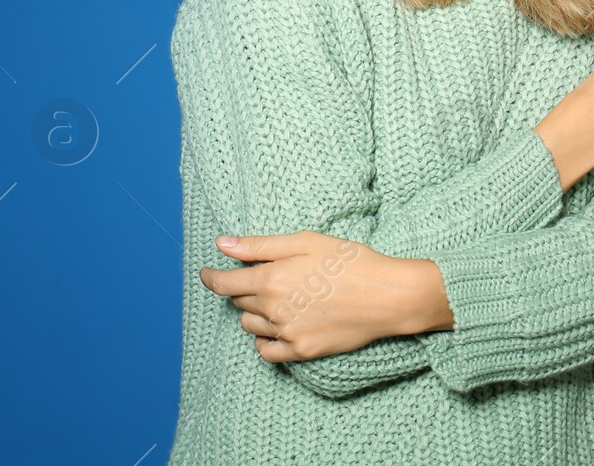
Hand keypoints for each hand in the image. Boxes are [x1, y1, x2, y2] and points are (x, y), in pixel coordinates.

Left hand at [197, 231, 432, 362]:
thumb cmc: (349, 260)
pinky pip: (267, 352)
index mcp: (271, 277)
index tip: (206, 273)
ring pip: (250, 326)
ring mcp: (287, 333)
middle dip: (245, 289)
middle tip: (267, 277)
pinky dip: (265, 340)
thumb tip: (222, 244)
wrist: (388, 295)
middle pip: (240, 302)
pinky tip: (276, 328)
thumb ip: (259, 245)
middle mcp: (274, 308)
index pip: (224, 283)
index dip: (210, 277)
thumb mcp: (304, 241)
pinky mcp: (302, 351)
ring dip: (254, 313)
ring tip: (278, 300)